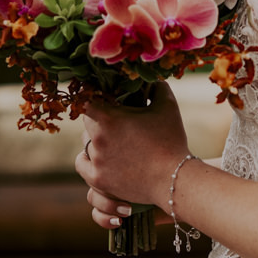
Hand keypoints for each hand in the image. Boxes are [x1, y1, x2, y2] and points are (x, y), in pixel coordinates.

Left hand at [75, 82, 187, 230]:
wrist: (174, 179)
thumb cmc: (172, 141)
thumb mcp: (168, 107)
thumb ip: (157, 87)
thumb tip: (151, 78)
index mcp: (109, 119)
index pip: (86, 100)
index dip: (92, 97)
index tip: (99, 97)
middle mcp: (97, 139)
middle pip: (87, 124)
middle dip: (99, 121)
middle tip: (115, 122)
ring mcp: (96, 162)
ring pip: (85, 146)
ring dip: (94, 142)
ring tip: (112, 143)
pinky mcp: (98, 180)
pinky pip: (83, 166)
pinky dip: (89, 162)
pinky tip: (100, 159)